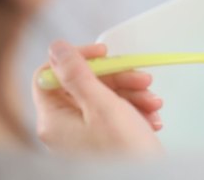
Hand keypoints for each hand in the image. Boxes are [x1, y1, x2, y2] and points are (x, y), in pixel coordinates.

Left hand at [32, 40, 162, 155]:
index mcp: (54, 120)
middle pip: (84, 82)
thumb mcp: (103, 107)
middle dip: (118, 78)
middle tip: (141, 80)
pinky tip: (151, 117)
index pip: (51, 74)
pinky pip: (115, 112)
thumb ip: (78, 75)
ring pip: (104, 96)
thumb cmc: (126, 155)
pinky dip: (136, 109)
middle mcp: (64, 127)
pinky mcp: (103, 139)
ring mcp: (83, 134)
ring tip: (152, 103)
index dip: (77, 58)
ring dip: (133, 93)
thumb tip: (57, 48)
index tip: (104, 54)